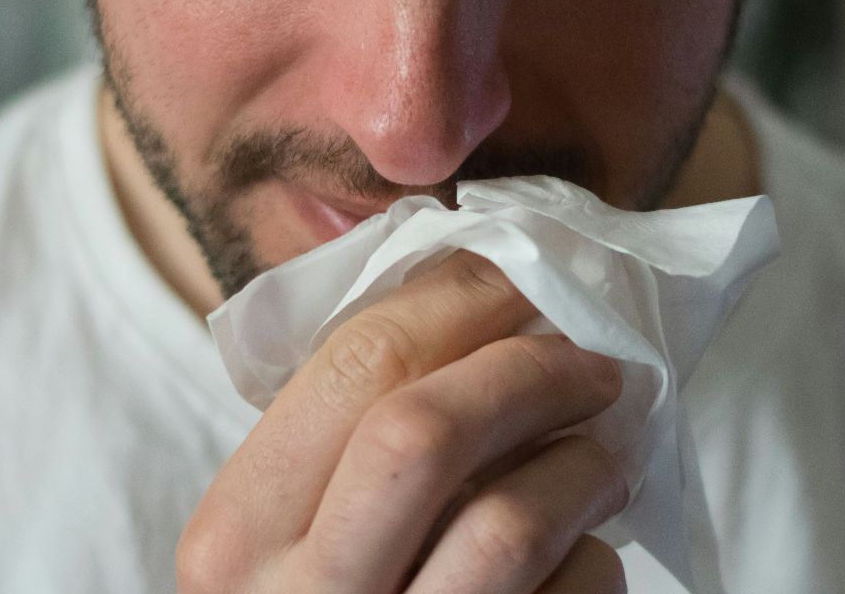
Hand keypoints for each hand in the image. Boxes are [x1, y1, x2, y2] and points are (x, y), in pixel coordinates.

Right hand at [178, 251, 629, 593]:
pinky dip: (596, 566)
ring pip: (508, 524)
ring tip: (611, 451)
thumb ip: (345, 442)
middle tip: (596, 360)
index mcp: (234, 538)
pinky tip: (585, 559)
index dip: (464, 299)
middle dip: (530, 370)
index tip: (528, 279)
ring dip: (585, 465)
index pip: (354, 363)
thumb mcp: (289, 542)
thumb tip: (485, 297)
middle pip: (422, 430)